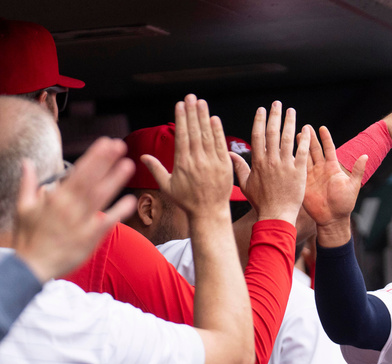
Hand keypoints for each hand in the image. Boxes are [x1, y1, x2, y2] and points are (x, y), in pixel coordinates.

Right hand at [13, 139, 136, 281]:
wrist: (32, 266)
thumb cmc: (28, 237)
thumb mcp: (23, 208)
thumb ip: (28, 184)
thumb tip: (27, 163)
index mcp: (55, 198)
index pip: (78, 172)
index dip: (94, 157)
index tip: (105, 143)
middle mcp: (69, 207)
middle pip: (91, 180)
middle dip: (105, 161)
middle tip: (120, 145)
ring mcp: (80, 222)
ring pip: (100, 197)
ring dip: (115, 180)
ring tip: (128, 164)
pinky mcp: (89, 239)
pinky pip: (106, 222)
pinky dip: (118, 212)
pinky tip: (131, 200)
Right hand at [142, 95, 232, 218]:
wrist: (209, 213)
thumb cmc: (186, 201)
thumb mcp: (167, 186)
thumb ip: (155, 169)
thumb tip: (142, 156)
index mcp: (182, 164)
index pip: (182, 136)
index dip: (181, 119)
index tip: (180, 105)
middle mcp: (198, 161)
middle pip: (194, 132)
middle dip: (192, 113)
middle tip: (191, 96)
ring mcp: (212, 163)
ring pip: (208, 136)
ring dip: (204, 117)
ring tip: (202, 102)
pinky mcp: (225, 166)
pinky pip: (221, 146)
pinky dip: (218, 132)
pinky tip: (215, 119)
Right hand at [230, 102, 310, 223]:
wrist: (276, 215)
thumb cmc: (261, 203)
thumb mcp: (245, 185)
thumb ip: (239, 167)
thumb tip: (228, 153)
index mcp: (258, 162)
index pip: (258, 135)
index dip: (259, 120)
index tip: (261, 109)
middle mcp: (271, 160)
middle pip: (272, 132)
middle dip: (275, 115)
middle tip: (278, 103)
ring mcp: (285, 165)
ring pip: (287, 138)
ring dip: (290, 122)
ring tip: (292, 111)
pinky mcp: (298, 172)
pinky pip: (302, 152)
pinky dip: (304, 140)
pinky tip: (306, 130)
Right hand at [304, 125, 367, 247]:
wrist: (332, 219)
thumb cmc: (344, 204)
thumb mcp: (353, 186)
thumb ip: (357, 170)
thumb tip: (366, 155)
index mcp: (332, 168)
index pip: (328, 149)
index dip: (325, 138)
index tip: (321, 128)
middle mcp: (321, 170)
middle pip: (314, 150)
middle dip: (309, 138)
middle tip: (304, 126)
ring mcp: (310, 176)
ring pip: (304, 157)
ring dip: (299, 146)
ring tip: (294, 134)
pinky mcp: (302, 183)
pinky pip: (297, 169)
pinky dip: (292, 160)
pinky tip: (286, 151)